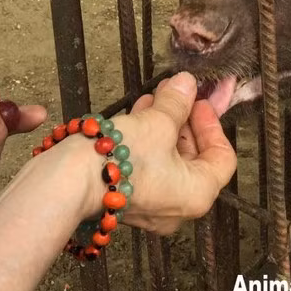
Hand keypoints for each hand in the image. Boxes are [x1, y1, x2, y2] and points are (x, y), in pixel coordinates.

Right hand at [103, 72, 237, 235]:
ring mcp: (151, 205)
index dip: (212, 124)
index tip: (199, 101)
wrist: (68, 180)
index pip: (222, 158)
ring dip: (164, 125)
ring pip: (168, 160)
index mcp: (197, 194)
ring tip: (155, 96)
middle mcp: (177, 207)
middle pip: (194, 157)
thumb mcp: (157, 121)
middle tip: (177, 93)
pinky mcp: (127, 197)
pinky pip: (148, 166)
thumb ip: (177, 102)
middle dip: (184, 120)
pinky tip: (137, 113)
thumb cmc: (117, 158)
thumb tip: (187, 84)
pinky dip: (148, 140)